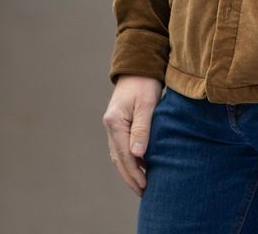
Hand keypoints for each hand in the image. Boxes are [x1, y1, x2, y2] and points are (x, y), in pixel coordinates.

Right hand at [103, 75, 161, 196]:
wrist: (139, 65)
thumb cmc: (145, 82)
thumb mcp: (147, 104)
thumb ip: (142, 129)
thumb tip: (138, 155)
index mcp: (114, 122)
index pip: (124, 154)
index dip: (134, 172)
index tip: (145, 186)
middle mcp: (110, 125)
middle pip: (118, 158)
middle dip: (130, 176)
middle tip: (143, 192)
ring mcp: (112, 125)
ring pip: (118, 154)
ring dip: (129, 170)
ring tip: (141, 184)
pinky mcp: (118, 123)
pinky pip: (121, 147)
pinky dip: (128, 159)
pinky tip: (140, 166)